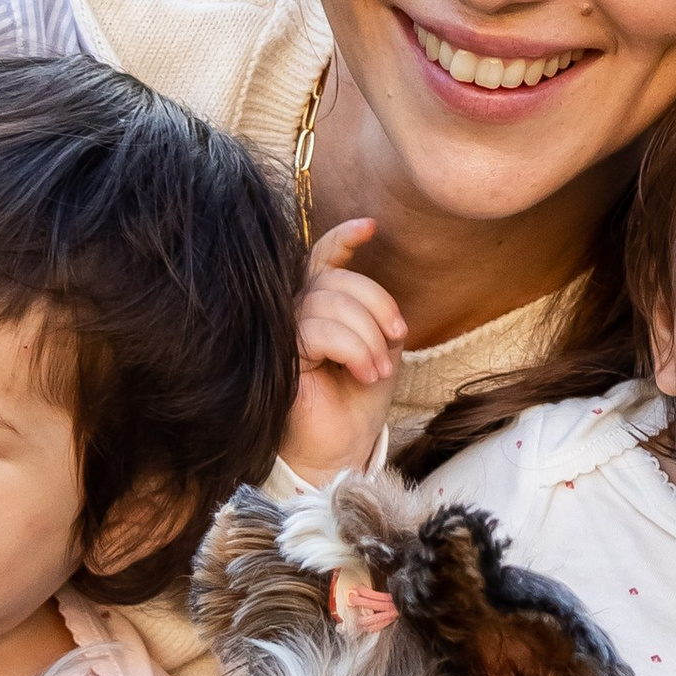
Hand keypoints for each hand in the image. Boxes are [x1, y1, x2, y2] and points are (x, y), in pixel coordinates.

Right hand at [283, 216, 407, 482]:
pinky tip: (364, 373)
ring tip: (378, 370)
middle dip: (376, 306)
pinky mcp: (280, 356)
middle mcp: (295, 313)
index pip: (323, 258)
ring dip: (367, 337)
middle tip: (394, 341)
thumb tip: (370, 280)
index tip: (369, 227)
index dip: (342, 238)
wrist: (341, 448)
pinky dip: (353, 348)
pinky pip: (318, 330)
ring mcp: (284, 333)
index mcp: (319, 306)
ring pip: (329, 303)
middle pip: (335, 280)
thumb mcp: (378, 347)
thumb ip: (372, 312)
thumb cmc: (356, 401)